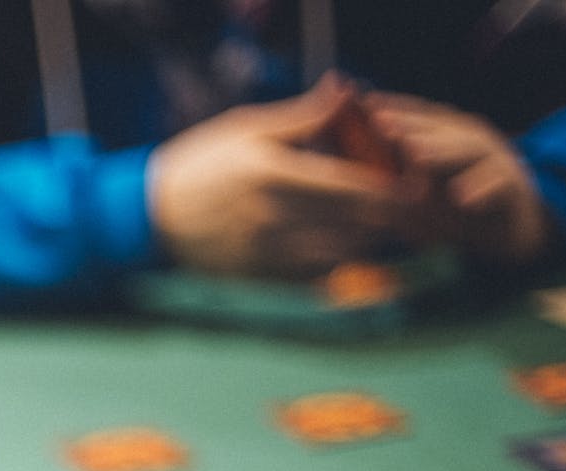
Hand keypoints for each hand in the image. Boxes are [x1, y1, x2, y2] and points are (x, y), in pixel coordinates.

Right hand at [150, 77, 405, 277]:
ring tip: (371, 224)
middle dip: (389, 215)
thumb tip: (348, 97)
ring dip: (366, 240)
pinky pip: (318, 277)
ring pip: (344, 254)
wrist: (151, 217)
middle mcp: (274, 217)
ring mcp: (268, 252)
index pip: (355, 186)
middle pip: (358, 224)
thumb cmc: (201, 165)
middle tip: (406, 205)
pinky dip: (338, 263)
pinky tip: (338, 247)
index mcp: (274, 173)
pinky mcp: (262, 277)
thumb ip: (302, 118)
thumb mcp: (247, 129)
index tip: (414, 184)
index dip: (393, 187)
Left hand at [366, 92, 547, 262]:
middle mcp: (474, 141)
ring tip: (415, 155)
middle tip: (381, 125)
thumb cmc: (456, 205)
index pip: (422, 115)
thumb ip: (398, 174)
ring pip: (470, 151)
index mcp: (452, 135)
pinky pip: (497, 185)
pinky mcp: (513, 187)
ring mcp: (496, 160)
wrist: (509, 229)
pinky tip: (461, 198)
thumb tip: (351, 169)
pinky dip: (480, 189)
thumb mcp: (423, 188)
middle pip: (442, 127)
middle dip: (410, 124)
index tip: (364, 104)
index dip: (395, 107)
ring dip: (442, 152)